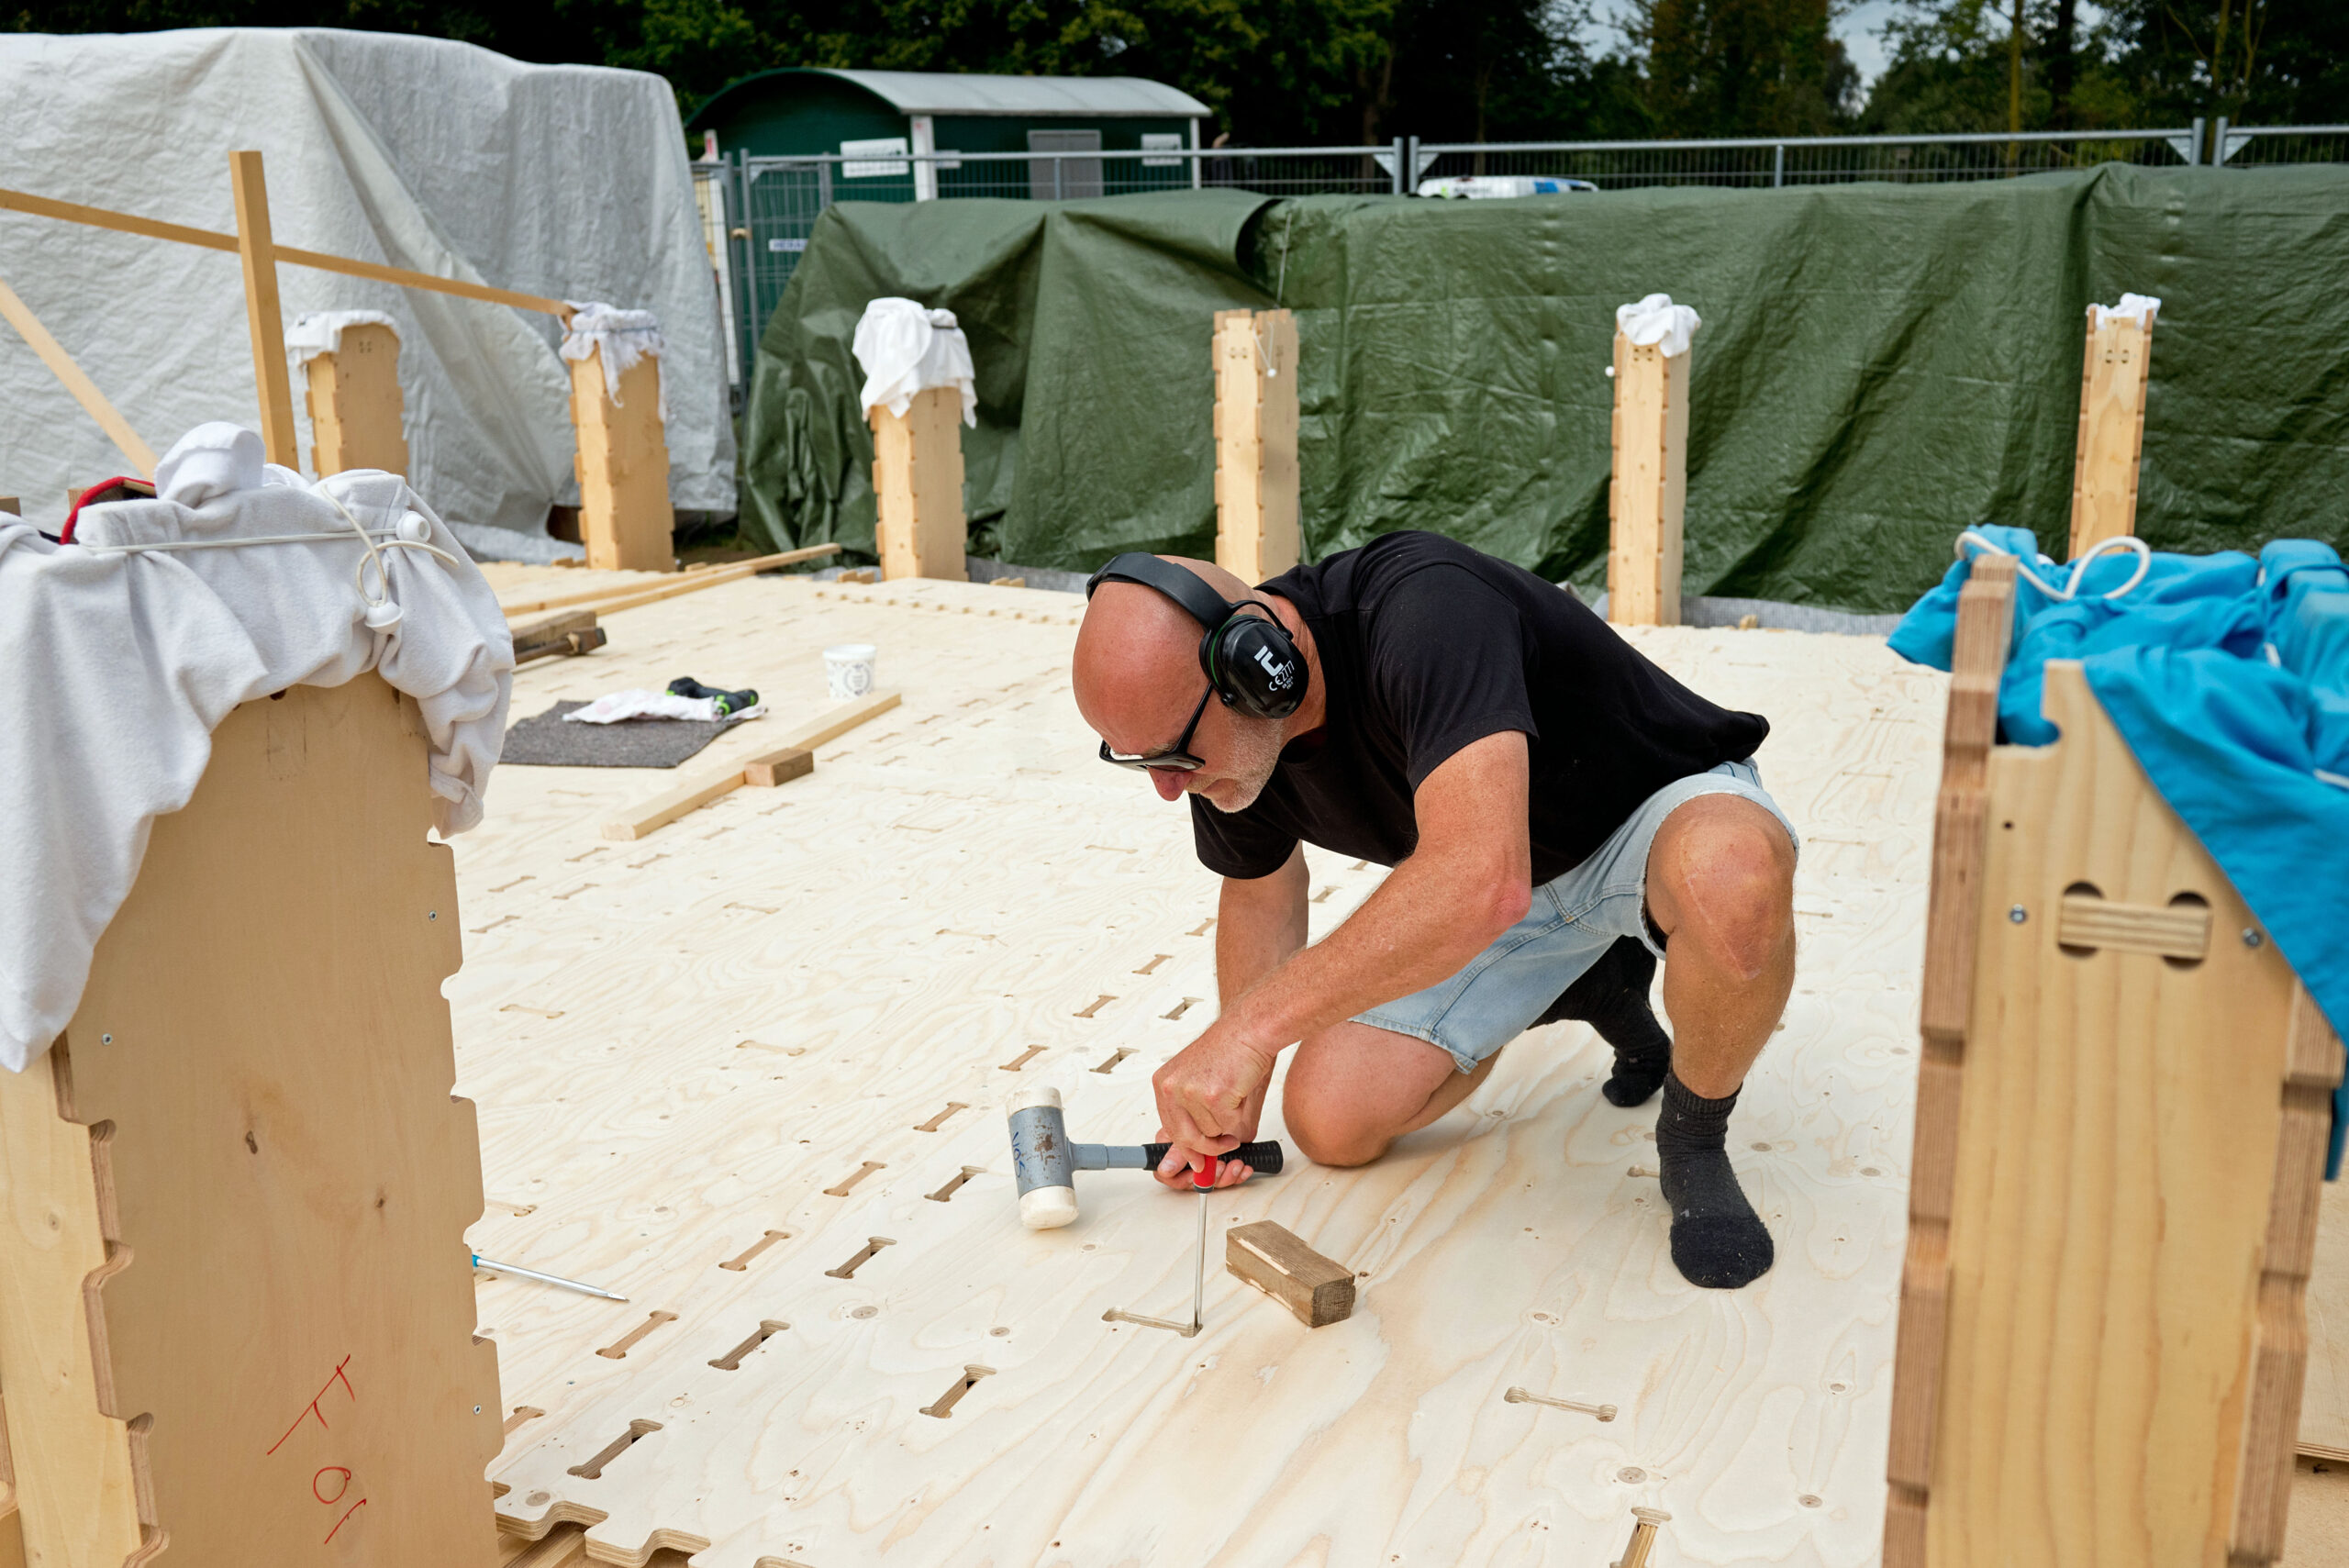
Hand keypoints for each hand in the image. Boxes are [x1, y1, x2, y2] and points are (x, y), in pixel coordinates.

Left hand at [1151, 1014, 1276, 1189]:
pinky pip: (1228, 1125)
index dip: (1186, 1147)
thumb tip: (1199, 1152)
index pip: (1169, 1127)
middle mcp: (1170, 1087)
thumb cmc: (1231, 1050)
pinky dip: (1240, 1115)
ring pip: (1211, 1132)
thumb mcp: (1200, 1080)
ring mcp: (1190, 1092)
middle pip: (1185, 1138)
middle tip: (1227, 1146)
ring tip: (1234, 1094)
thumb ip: (1195, 1114)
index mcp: (1164, 1082)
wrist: (1250, 1029)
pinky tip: (1240, 1091)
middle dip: (1209, 1148)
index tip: (1198, 1160)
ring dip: (1228, 1123)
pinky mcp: (1213, 1097)